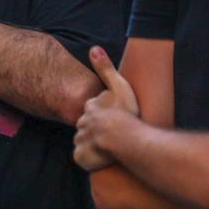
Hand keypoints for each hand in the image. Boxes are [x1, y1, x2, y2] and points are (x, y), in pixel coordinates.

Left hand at [73, 46, 139, 170]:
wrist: (125, 139)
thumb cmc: (127, 113)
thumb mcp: (120, 85)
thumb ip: (106, 68)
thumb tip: (93, 48)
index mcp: (90, 108)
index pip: (93, 111)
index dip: (103, 116)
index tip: (114, 120)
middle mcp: (82, 124)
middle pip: (87, 127)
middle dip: (96, 131)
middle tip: (112, 137)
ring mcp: (81, 141)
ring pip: (85, 143)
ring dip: (94, 146)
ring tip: (110, 150)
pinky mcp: (82, 157)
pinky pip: (83, 158)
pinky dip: (89, 160)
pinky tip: (101, 160)